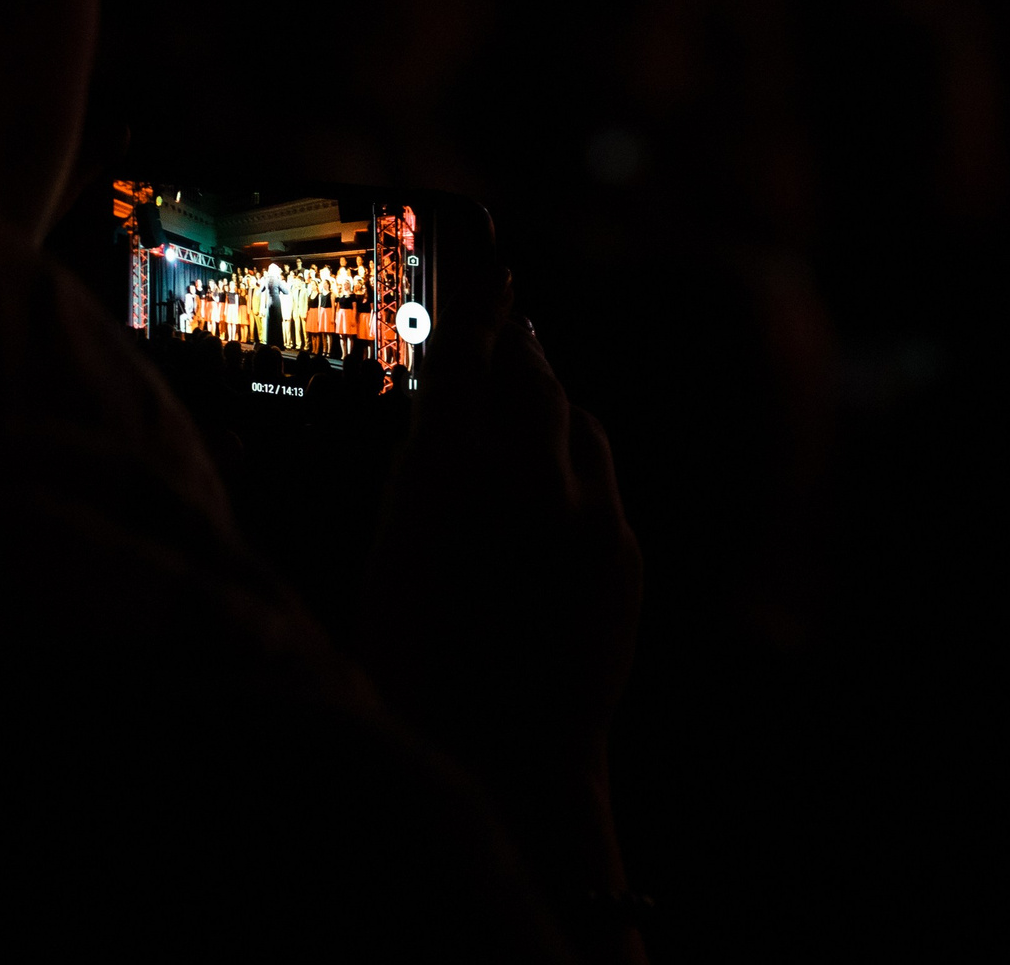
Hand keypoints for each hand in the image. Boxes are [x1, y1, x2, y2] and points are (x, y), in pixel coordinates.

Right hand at [360, 203, 643, 925]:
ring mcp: (585, 507)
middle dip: (515, 338)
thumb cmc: (410, 666)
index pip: (465, 346)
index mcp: (444, 463)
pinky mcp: (622, 546)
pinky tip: (560, 463)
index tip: (484, 251)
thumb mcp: (387, 552)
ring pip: (572, 416)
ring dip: (549, 396)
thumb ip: (419, 472)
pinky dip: (576, 457)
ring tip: (532, 379)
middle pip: (526, 372)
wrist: (503, 758)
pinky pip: (601, 473)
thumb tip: (436, 420)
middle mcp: (523, 469)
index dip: (476, 292)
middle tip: (510, 306)